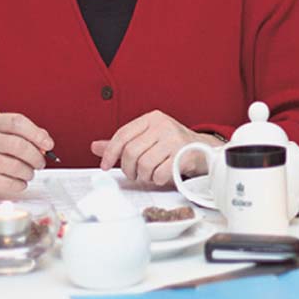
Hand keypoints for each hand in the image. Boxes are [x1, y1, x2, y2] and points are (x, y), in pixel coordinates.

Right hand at [0, 112, 54, 199]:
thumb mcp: (5, 135)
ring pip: (15, 166)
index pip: (17, 122)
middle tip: (40, 163)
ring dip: (29, 172)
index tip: (49, 145)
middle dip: (36, 157)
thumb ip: (27, 135)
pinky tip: (20, 182)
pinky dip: (19, 185)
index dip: (36, 134)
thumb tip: (45, 142)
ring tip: (29, 173)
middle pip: (18, 145)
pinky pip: (8, 183)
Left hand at [91, 111, 221, 185]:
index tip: (104, 166)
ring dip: (143, 176)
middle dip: (128, 168)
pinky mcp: (182, 156)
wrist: (203, 151)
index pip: (122, 135)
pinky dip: (156, 179)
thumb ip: (121, 143)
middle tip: (133, 173)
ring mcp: (173, 140)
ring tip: (148, 175)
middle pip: (131, 151)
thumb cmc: (172, 145)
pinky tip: (160, 176)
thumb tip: (95, 147)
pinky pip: (159, 173)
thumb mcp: (146, 138)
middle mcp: (162, 126)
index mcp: (150, 119)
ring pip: (144, 164)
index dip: (109, 153)